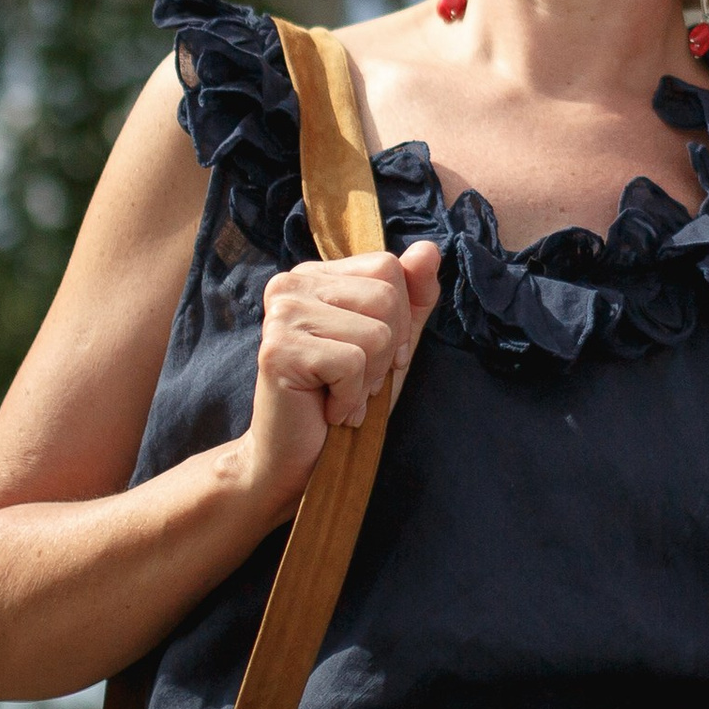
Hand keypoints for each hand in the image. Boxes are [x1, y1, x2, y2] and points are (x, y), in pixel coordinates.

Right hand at [245, 241, 442, 501]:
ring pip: (375, 332)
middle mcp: (291, 283)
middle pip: (386, 297)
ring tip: (341, 396)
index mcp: (315, 274)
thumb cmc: (344, 399)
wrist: (296, 459)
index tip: (375, 356)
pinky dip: (351, 397)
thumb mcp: (392, 344)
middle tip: (356, 381)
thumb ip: (413, 297)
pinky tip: (329, 410)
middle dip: (386, 352)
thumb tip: (429, 249)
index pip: (388, 266)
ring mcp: (280, 313)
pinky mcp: (278, 349)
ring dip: (369, 379)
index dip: (399, 319)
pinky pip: (353, 362)